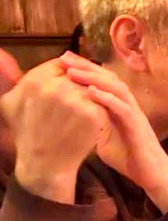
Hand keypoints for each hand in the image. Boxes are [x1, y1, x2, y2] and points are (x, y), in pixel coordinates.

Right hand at [0, 58, 106, 201]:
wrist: (43, 164)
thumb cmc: (26, 133)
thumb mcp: (10, 103)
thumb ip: (12, 78)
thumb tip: (3, 55)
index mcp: (35, 79)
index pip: (62, 64)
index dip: (69, 74)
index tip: (73, 85)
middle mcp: (54, 87)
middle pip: (80, 75)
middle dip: (83, 85)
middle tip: (86, 99)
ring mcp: (75, 100)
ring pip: (94, 88)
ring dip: (95, 97)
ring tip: (92, 109)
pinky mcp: (93, 114)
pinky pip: (105, 104)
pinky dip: (104, 110)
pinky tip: (98, 120)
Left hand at [59, 52, 167, 211]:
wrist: (152, 175)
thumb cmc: (130, 159)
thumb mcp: (104, 141)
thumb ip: (94, 127)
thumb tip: (75, 121)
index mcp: (120, 108)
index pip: (103, 83)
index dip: (85, 70)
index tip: (63, 62)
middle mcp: (129, 106)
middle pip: (109, 79)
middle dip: (86, 67)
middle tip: (65, 58)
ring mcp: (135, 114)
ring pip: (116, 89)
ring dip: (94, 79)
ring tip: (73, 72)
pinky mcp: (138, 126)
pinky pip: (123, 108)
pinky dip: (108, 99)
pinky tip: (92, 92)